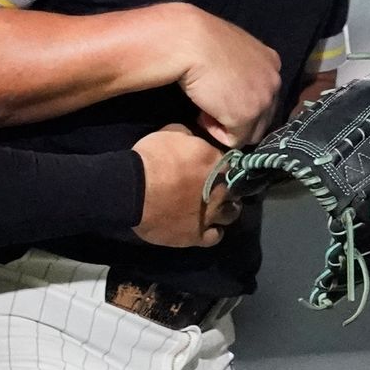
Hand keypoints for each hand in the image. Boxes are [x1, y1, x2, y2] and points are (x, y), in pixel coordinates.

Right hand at [131, 123, 236, 248]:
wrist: (133, 190)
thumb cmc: (152, 159)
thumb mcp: (171, 133)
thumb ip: (190, 137)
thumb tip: (195, 140)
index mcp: (216, 162)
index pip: (230, 162)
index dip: (221, 163)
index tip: (212, 164)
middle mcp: (221, 190)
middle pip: (235, 189)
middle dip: (227, 186)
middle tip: (215, 185)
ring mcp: (211, 215)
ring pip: (231, 214)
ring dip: (226, 208)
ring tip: (215, 207)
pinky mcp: (198, 235)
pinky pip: (215, 236)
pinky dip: (213, 231)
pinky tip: (207, 227)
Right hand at [167, 5, 281, 148]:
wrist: (190, 43)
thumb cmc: (200, 40)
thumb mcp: (229, 49)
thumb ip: (239, 67)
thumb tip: (231, 84)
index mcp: (271, 62)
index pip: (265, 94)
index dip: (242, 100)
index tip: (220, 94)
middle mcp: (274, 82)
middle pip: (263, 117)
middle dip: (238, 116)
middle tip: (211, 106)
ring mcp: (263, 101)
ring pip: (252, 132)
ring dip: (229, 126)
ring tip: (206, 111)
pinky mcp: (246, 117)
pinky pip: (234, 140)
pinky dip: (217, 132)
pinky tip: (203, 115)